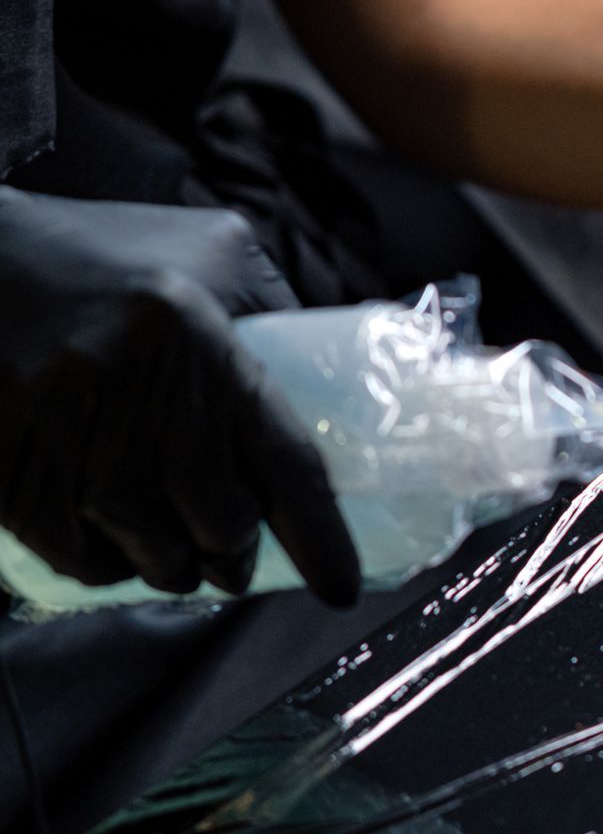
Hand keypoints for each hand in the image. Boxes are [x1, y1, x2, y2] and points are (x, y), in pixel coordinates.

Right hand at [0, 190, 360, 603]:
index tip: (340, 587)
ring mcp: (69, 439)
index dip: (322, 539)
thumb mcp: (209, 246)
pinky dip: (105, 563)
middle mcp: (140, 395)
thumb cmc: (96, 247)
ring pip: (152, 551)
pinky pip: (78, 555)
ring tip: (174, 547)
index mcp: (201, 341)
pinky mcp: (12, 474)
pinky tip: (109, 539)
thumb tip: (322, 374)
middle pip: (222, 523)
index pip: (287, 465)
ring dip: (173, 563)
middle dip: (236, 551)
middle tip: (232, 550)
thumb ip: (269, 305)